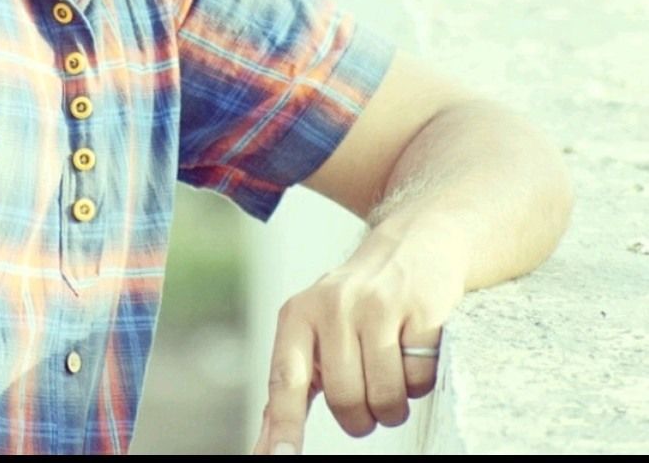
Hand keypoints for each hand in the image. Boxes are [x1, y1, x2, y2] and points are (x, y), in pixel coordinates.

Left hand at [251, 225, 461, 454]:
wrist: (412, 245)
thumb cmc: (355, 305)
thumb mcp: (314, 330)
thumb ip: (291, 385)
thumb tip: (266, 449)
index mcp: (298, 315)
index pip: (286, 379)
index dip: (284, 424)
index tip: (279, 458)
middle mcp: (331, 306)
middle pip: (345, 400)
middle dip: (363, 416)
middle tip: (369, 394)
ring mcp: (376, 305)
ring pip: (386, 397)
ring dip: (394, 404)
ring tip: (393, 372)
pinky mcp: (418, 308)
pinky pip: (420, 378)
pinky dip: (422, 379)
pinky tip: (416, 347)